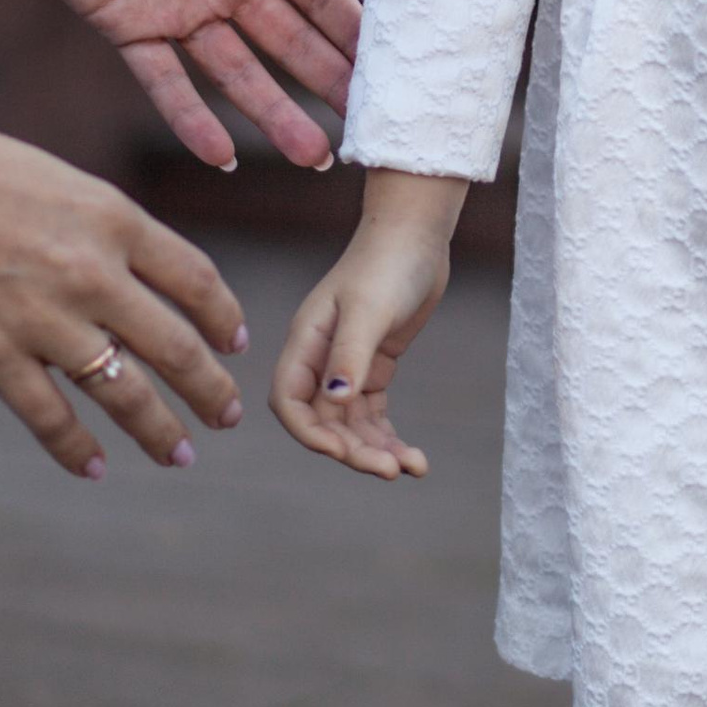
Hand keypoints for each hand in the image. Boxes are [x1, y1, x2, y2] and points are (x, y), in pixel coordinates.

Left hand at [0, 0, 377, 172]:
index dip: (355, 31)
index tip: (399, 71)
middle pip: (288, 42)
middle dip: (328, 84)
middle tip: (370, 129)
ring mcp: (179, 8)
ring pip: (236, 72)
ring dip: (273, 114)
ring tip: (314, 158)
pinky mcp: (128, 29)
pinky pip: (166, 83)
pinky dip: (192, 120)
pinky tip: (222, 157)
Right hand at [0, 94, 253, 474]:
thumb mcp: (52, 180)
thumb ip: (96, 228)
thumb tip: (129, 273)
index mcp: (112, 217)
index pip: (195, 279)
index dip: (222, 318)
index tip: (233, 342)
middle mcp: (91, 271)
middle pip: (176, 346)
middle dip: (210, 389)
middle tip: (228, 415)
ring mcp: (43, 318)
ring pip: (126, 393)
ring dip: (160, 432)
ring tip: (178, 455)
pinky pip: (51, 418)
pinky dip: (78, 450)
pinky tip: (95, 467)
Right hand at [270, 172, 466, 478]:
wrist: (417, 235)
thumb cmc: (388, 264)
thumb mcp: (370, 309)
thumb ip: (351, 354)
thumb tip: (336, 400)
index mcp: (305, 342)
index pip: (289, 403)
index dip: (310, 434)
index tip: (343, 452)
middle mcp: (320, 359)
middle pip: (324, 422)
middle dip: (354, 450)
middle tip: (391, 471)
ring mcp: (346, 364)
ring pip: (350, 425)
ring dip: (377, 450)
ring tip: (413, 468)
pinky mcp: (373, 367)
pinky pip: (373, 416)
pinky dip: (389, 438)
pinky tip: (415, 458)